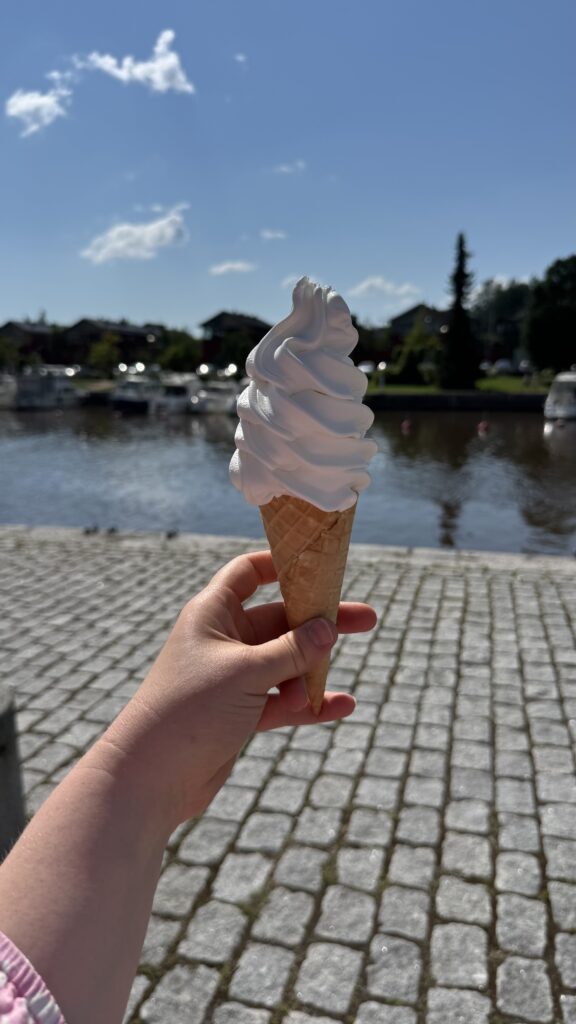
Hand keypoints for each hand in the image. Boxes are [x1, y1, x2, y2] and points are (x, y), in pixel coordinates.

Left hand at [99, 551, 375, 828]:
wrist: (151, 776)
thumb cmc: (189, 709)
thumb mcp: (246, 673)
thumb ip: (291, 650)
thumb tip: (328, 627)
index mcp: (213, 613)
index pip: (248, 573)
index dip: (282, 564)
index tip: (320, 564)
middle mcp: (223, 639)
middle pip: (279, 619)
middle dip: (319, 622)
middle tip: (366, 619)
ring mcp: (232, 677)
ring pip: (284, 662)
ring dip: (311, 670)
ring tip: (335, 686)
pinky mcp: (239, 712)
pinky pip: (281, 700)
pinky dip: (307, 703)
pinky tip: (340, 706)